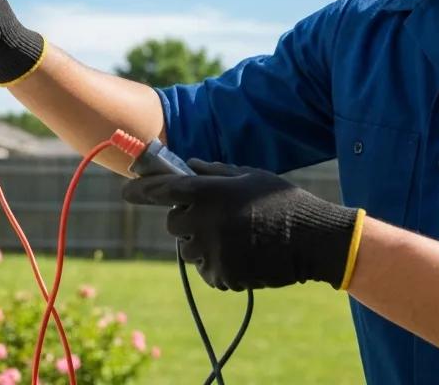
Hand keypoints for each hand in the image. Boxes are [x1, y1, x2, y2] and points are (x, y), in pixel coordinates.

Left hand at [122, 159, 361, 290]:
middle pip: (173, 224)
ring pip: (188, 249)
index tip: (125, 191)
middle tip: (213, 217)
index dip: (140, 190)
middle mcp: (204, 221)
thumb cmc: (282, 201)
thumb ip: (214, 172)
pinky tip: (243, 254)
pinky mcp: (221, 275)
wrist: (313, 239)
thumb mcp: (250, 176)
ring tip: (237, 237)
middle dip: (185, 220)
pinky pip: (205, 269)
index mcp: (208, 192)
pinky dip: (216, 263)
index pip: (161, 190)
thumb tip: (188, 165)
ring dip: (202, 243)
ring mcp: (211, 251)